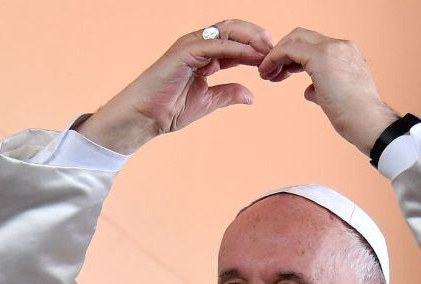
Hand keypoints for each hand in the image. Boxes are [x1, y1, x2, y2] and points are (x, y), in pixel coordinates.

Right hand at [78, 19, 271, 153]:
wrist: (144, 117)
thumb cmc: (167, 109)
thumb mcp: (207, 101)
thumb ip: (228, 94)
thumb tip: (251, 96)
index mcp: (204, 56)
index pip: (235, 42)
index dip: (255, 48)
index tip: (273, 58)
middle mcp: (198, 45)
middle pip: (234, 29)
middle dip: (257, 36)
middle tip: (275, 48)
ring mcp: (191, 45)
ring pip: (228, 31)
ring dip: (251, 38)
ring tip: (268, 49)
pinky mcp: (185, 50)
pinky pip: (217, 45)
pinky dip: (237, 49)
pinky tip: (252, 57)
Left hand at [258, 28, 398, 154]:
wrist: (369, 123)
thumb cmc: (355, 117)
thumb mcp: (336, 96)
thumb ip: (321, 87)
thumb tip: (310, 90)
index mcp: (346, 52)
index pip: (313, 43)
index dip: (293, 55)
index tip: (282, 72)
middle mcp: (340, 46)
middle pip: (301, 35)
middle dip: (282, 51)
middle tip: (270, 71)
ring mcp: (332, 48)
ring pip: (294, 39)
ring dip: (276, 55)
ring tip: (266, 74)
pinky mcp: (321, 57)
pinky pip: (289, 49)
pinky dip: (274, 58)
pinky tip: (268, 73)